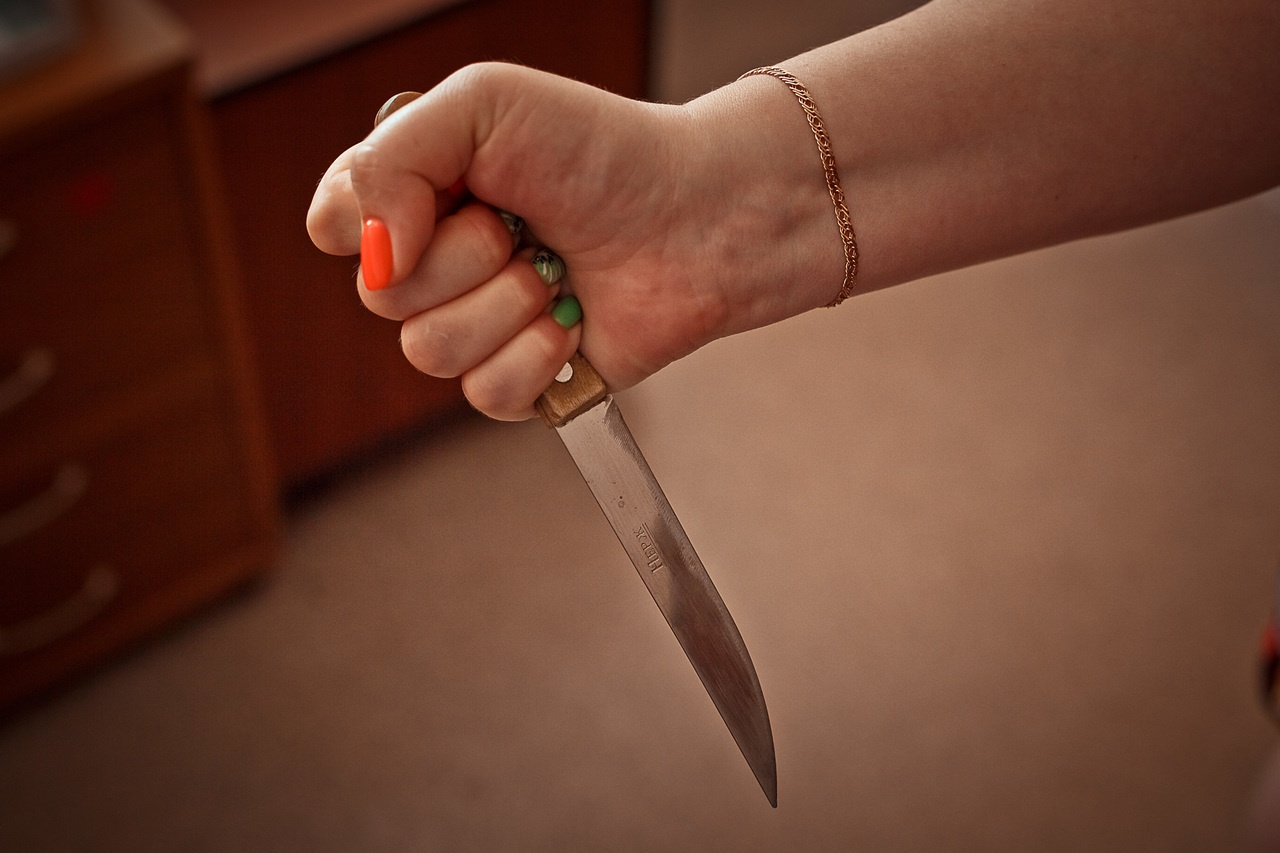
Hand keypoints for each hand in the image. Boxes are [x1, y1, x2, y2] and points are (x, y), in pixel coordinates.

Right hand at [307, 62, 839, 419]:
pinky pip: (485, 396)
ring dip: (505, 306)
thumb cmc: (602, 150)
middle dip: (464, 258)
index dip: (376, 221)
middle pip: (381, 299)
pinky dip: (536, 357)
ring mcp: (479, 326)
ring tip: (556, 270)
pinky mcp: (524, 380)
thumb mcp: (482, 106)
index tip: (450, 192)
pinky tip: (573, 321)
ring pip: (428, 353)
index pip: (336, 227)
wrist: (699, 215)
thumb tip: (363, 257)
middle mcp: (438, 264)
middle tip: (524, 226)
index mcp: (417, 195)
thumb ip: (390, 162)